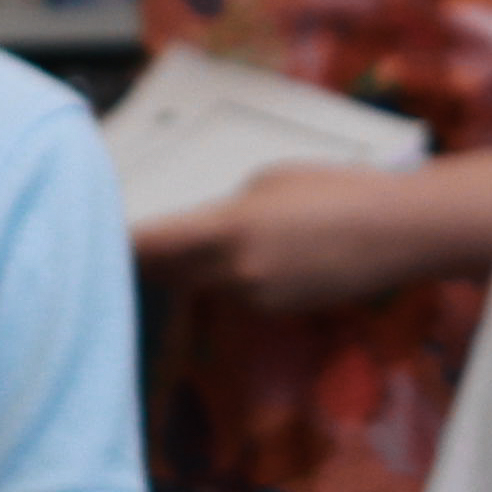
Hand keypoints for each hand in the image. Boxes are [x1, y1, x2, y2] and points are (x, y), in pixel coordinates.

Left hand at [129, 165, 440, 315]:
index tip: (89, 237)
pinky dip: (225, 278)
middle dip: (144, 261)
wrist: (402, 232)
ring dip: (185, 270)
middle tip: (116, 244)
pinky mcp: (278, 311)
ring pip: (200, 285)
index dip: (117, 244)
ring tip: (176, 246)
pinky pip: (235, 293)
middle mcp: (234, 275)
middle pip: (166, 274)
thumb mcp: (270, 180)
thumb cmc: (338, 190)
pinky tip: (242, 256)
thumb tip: (206, 225)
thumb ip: (227, 207)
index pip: (148, 246)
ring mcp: (257, 299)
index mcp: (226, 231)